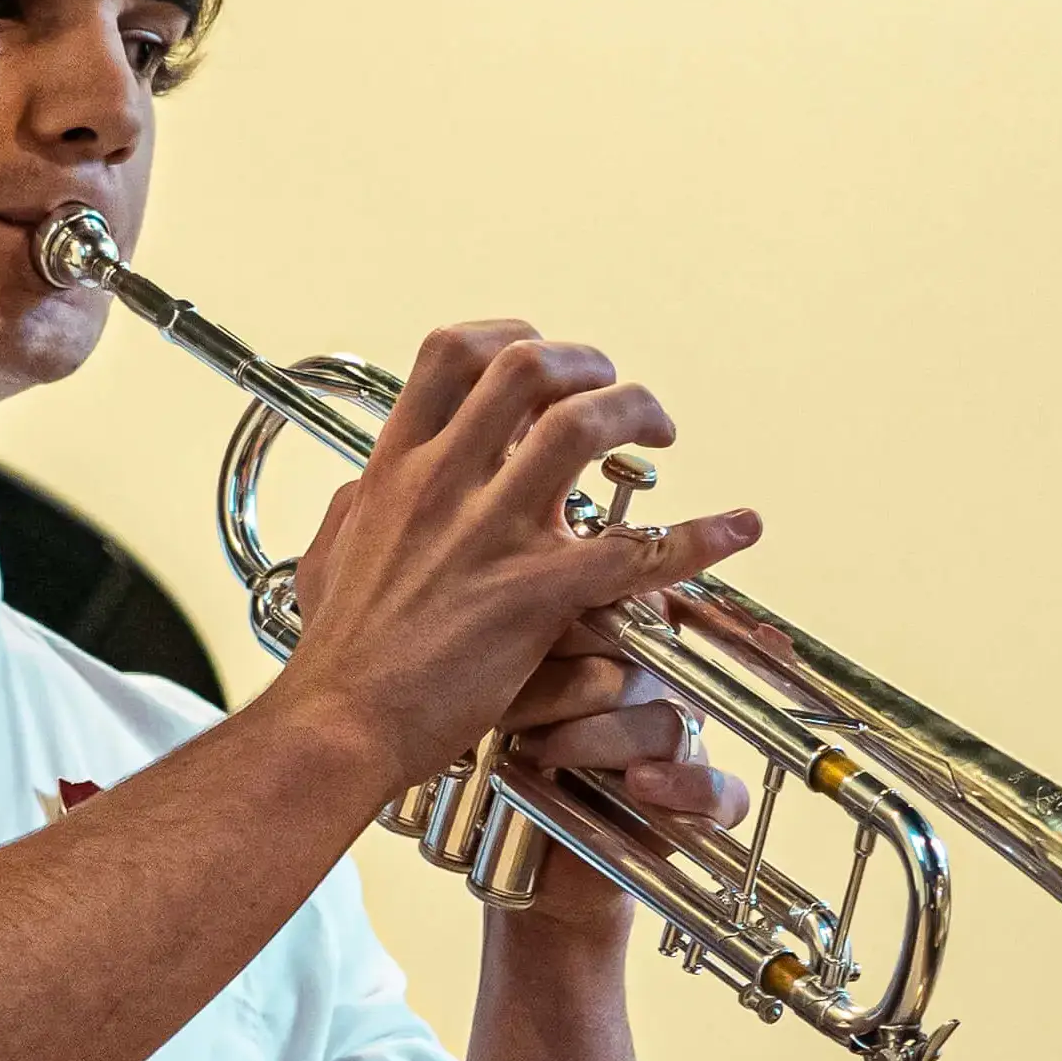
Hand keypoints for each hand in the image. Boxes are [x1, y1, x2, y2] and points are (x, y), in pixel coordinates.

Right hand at [286, 320, 761, 791]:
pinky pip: (633, 550)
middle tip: (612, 391)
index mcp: (397, 468)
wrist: (339, 723)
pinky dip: (697, 537)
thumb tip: (363, 487)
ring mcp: (490, 534)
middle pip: (528, 368)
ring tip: (659, 434)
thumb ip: (353, 510)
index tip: (541, 357)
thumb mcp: (328, 557)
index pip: (452, 353)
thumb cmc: (339, 655)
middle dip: (588, 365)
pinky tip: (734, 531)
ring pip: (581, 428)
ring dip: (636, 413)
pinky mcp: (532, 594)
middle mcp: (445, 484)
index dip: (510, 336)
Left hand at [504, 601, 748, 826]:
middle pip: (644, 663)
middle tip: (513, 703)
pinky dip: (683, 786)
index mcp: (622, 655)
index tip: (547, 624)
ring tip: (541, 754)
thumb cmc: (513, 773)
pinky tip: (640, 786)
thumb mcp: (505, 703)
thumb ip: (521, 650)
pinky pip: (719, 789)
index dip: (596, 614)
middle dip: (573, 682)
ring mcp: (685, 747)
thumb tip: (509, 596)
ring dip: (598, 739)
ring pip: (666, 723)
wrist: (530, 867)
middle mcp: (659, 693)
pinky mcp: (701, 806)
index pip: (635, 609)